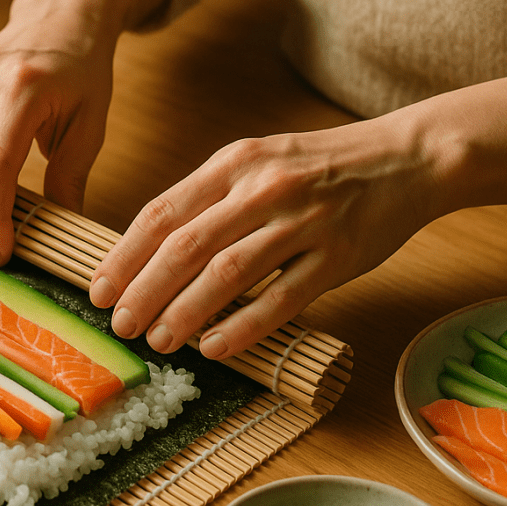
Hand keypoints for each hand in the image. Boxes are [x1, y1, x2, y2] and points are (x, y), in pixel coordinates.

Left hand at [88, 115, 439, 360]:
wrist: (407, 158)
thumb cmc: (318, 167)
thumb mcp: (256, 162)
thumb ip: (208, 198)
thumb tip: (149, 253)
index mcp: (234, 164)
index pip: (162, 213)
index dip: (124, 257)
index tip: (99, 291)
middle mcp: (263, 189)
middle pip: (186, 246)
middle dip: (144, 291)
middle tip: (121, 325)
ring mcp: (303, 221)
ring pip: (228, 273)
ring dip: (186, 312)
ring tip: (160, 341)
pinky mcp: (339, 254)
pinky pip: (282, 297)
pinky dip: (244, 325)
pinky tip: (216, 347)